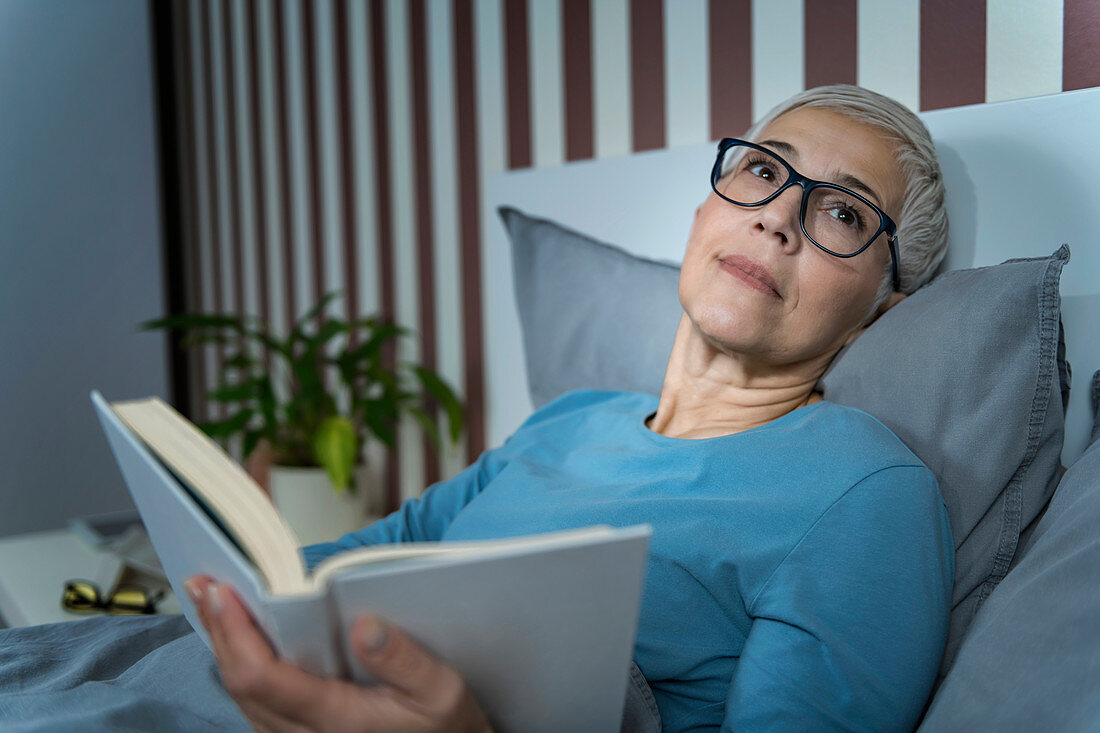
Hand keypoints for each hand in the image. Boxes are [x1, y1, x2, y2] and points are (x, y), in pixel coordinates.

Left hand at [185, 576, 492, 732]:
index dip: (235, 632)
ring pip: (241, 697)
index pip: (262, 677)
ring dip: (223, 646)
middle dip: (217, 630)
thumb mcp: (442, 690)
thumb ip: (404, 659)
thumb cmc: (446, 727)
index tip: (222, 592)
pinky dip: (239, 666)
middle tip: (203, 583)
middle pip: (239, 685)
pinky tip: (239, 639)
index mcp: (337, 722)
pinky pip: (255, 704)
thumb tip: (365, 624)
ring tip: (213, 602)